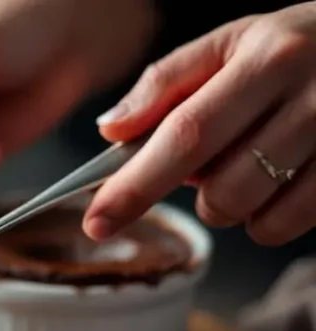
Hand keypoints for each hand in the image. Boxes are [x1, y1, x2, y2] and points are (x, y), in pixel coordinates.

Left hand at [88, 3, 315, 244]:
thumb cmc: (295, 49)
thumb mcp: (232, 43)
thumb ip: (166, 83)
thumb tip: (111, 130)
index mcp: (268, 58)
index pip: (185, 134)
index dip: (135, 185)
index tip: (96, 220)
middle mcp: (310, 98)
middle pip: (220, 189)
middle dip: (197, 192)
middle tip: (213, 160)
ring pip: (250, 213)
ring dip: (230, 204)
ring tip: (251, 162)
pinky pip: (285, 226)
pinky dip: (267, 217)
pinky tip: (279, 180)